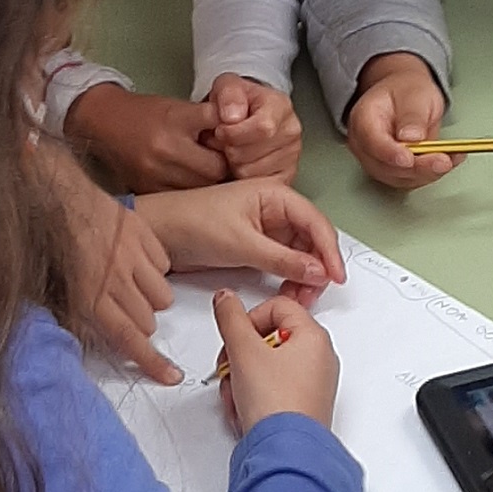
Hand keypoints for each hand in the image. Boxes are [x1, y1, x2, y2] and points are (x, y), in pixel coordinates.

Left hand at [40, 147, 181, 384]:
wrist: (47, 183)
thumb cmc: (37, 231)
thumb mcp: (38, 282)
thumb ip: (61, 312)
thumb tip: (75, 334)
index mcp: (88, 295)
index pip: (129, 339)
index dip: (152, 362)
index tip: (172, 376)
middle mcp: (116, 278)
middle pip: (147, 321)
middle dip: (138, 323)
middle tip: (119, 310)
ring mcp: (132, 253)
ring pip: (162, 295)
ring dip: (148, 296)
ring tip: (128, 283)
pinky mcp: (142, 232)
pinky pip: (163, 263)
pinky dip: (152, 266)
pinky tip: (131, 258)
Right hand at [65, 82, 228, 192]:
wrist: (103, 121)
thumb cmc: (146, 113)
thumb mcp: (178, 106)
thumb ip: (209, 119)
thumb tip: (240, 133)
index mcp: (176, 120)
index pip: (220, 134)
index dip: (231, 143)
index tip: (232, 144)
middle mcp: (165, 148)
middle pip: (214, 169)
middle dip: (222, 168)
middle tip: (221, 162)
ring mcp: (154, 173)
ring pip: (200, 189)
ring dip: (208, 184)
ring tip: (204, 173)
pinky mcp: (146, 189)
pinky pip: (180, 199)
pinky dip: (188, 194)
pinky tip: (186, 182)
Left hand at [142, 180, 344, 296]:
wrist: (156, 234)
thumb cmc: (190, 222)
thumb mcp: (241, 244)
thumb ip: (283, 259)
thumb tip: (318, 271)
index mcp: (274, 194)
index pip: (316, 221)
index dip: (330, 250)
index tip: (336, 276)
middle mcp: (274, 208)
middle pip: (312, 239)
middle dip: (318, 267)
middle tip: (315, 293)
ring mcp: (265, 228)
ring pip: (299, 253)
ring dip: (304, 276)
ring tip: (300, 297)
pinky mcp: (255, 245)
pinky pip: (283, 262)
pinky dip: (288, 278)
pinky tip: (288, 292)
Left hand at [201, 73, 302, 183]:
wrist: (246, 113)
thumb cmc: (237, 102)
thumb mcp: (227, 86)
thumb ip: (228, 94)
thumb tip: (232, 116)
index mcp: (281, 106)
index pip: (262, 128)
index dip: (234, 133)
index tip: (220, 130)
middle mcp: (291, 131)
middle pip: (252, 154)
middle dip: (229, 150)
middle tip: (224, 141)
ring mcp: (291, 155)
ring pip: (251, 173)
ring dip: (233, 165)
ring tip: (232, 150)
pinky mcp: (285, 175)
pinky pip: (256, 185)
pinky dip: (242, 178)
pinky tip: (241, 162)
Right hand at [215, 290, 339, 432]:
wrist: (285, 453)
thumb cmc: (277, 406)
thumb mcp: (244, 351)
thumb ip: (231, 318)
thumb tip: (226, 299)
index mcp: (314, 337)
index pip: (277, 306)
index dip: (249, 319)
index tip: (236, 337)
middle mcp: (319, 358)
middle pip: (270, 337)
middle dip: (242, 354)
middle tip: (233, 366)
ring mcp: (312, 384)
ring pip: (267, 365)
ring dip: (243, 377)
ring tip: (238, 394)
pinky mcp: (302, 405)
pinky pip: (272, 388)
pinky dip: (254, 395)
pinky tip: (245, 410)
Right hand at [345, 52, 455, 191]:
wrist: (407, 96)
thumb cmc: (406, 91)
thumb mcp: (414, 94)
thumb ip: (412, 115)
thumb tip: (411, 137)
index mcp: (363, 119)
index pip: (372, 142)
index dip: (390, 154)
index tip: (409, 159)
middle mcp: (365, 144)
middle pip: (385, 167)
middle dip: (417, 168)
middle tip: (442, 161)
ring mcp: (378, 160)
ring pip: (400, 178)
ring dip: (428, 173)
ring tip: (452, 158)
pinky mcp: (394, 171)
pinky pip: (412, 179)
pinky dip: (433, 173)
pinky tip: (451, 160)